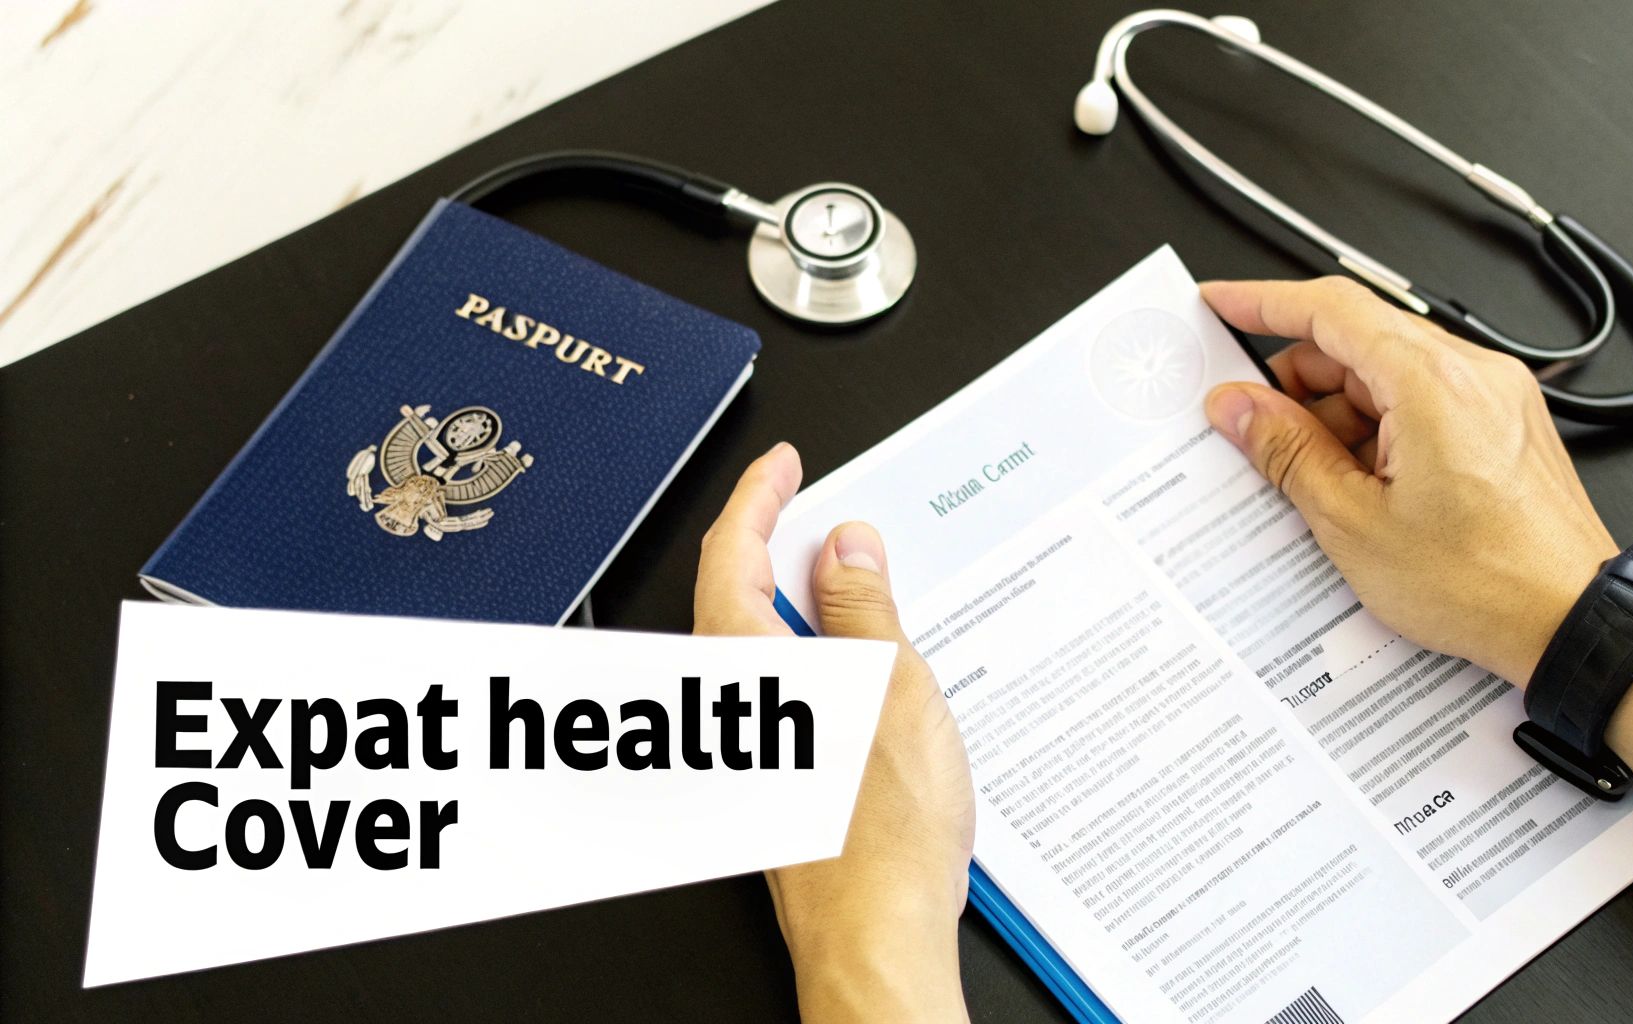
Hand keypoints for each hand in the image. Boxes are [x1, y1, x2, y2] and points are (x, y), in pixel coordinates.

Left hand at [694, 442, 974, 1022]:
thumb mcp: (893, 693)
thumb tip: (845, 547)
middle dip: (770, 539)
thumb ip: (863, 611)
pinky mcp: (768, 775)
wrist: (875, 941)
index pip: (731, 555)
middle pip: (731, 593)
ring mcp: (746, 745)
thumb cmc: (880, 841)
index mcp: (748, 669)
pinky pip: (778, 685)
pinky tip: (854, 657)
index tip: (781, 463)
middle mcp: (732, 706)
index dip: (757, 497)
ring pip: (755, 641)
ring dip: (792, 597)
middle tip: (810, 504)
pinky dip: (807, 649)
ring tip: (849, 573)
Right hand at [1201, 277, 1618, 684]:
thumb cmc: (1486, 583)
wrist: (1570, 623)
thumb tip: (1240, 407)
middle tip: (1250, 425)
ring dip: (1336, 413)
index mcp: (1431, 383)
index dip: (1263, 301)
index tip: (1221, 304)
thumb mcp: (1353, 522)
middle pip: (1357, 341)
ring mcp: (1493, 397)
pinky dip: (1377, 429)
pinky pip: (1421, 402)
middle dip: (1295, 380)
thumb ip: (1287, 452)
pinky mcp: (1503, 425)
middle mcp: (1471, 374)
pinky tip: (1355, 485)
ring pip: (1387, 375)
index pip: (1330, 309)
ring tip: (1310, 480)